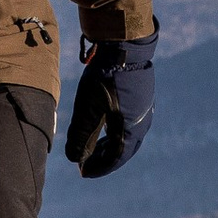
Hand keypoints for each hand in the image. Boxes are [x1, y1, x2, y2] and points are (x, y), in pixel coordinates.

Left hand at [65, 26, 155, 178]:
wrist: (125, 45)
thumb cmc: (105, 77)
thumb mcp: (88, 107)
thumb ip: (80, 134)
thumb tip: (73, 159)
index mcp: (131, 128)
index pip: (115, 158)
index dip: (98, 167)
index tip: (82, 172)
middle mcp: (142, 122)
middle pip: (124, 150)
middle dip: (104, 159)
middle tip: (87, 163)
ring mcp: (144, 109)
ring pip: (127, 136)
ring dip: (110, 145)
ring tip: (93, 148)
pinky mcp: (142, 97)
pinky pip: (130, 123)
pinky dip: (116, 132)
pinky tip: (105, 126)